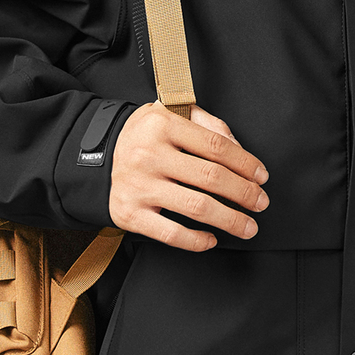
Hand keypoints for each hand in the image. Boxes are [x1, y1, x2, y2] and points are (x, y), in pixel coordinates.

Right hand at [107, 103, 268, 251]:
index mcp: (162, 125)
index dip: (245, 163)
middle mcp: (148, 155)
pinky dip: (196, 240)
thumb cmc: (143, 136)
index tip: (261, 176)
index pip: (216, 146)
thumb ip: (208, 124)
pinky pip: (171, 233)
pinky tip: (211, 238)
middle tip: (261, 203)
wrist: (93, 157)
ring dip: (230, 220)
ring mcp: (138, 186)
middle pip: (211, 177)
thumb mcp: (171, 114)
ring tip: (248, 226)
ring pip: (196, 207)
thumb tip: (239, 151)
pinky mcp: (129, 214)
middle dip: (244, 193)